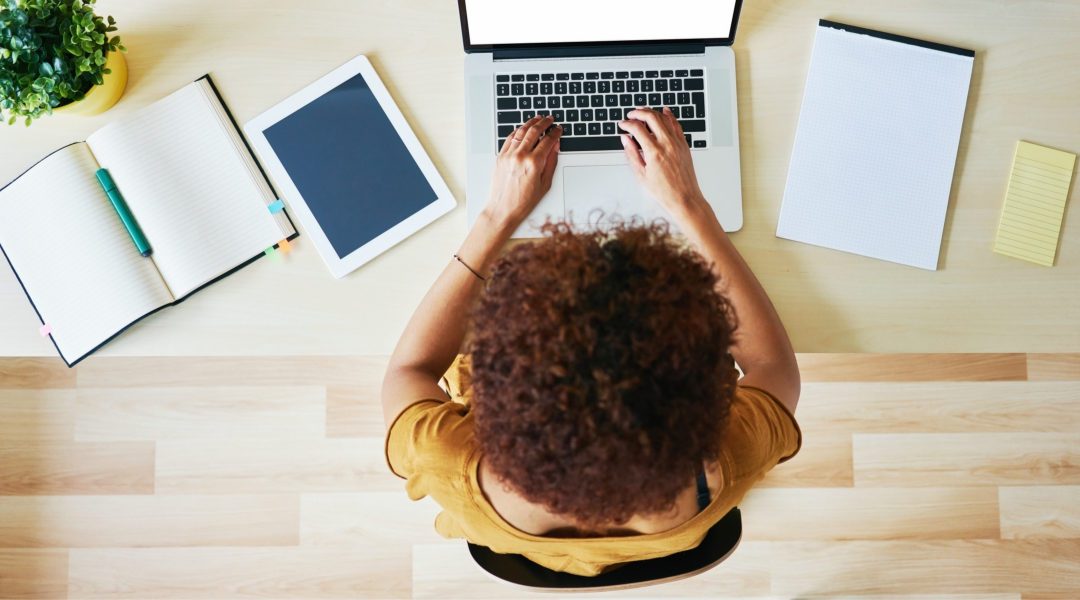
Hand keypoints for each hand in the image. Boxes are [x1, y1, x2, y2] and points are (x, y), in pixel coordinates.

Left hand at [483, 115, 562, 231]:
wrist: (503, 209)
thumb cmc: (524, 201)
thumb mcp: (545, 184)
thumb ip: (551, 162)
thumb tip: (555, 147)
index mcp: (534, 163)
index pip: (548, 141)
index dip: (555, 132)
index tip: (558, 129)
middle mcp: (520, 156)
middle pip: (534, 131)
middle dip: (544, 123)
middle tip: (550, 119)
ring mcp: (508, 155)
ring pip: (521, 131)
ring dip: (530, 123)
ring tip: (537, 119)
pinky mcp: (500, 157)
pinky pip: (509, 138)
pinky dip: (517, 131)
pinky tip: (522, 128)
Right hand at [618, 108, 708, 219]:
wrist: (684, 198)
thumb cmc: (664, 191)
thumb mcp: (641, 175)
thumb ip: (632, 154)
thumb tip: (625, 139)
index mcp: (654, 152)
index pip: (637, 128)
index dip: (627, 124)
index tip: (622, 125)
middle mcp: (667, 144)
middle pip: (651, 117)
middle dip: (639, 112)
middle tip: (631, 114)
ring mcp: (677, 143)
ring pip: (664, 118)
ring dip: (652, 112)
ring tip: (643, 112)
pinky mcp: (684, 144)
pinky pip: (676, 124)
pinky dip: (669, 115)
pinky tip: (664, 111)